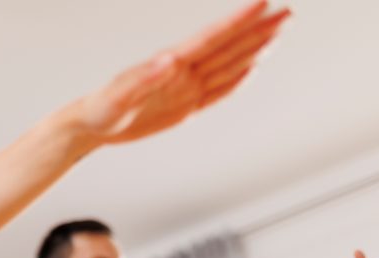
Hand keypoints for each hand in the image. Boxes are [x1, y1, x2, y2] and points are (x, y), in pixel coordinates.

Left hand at [79, 1, 289, 145]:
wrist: (91, 125)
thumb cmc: (100, 110)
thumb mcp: (118, 97)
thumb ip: (143, 79)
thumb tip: (169, 61)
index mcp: (170, 65)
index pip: (211, 39)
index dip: (237, 22)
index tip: (262, 2)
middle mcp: (182, 72)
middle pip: (228, 46)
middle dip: (258, 29)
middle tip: (287, 11)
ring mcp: (184, 88)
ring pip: (227, 64)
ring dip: (253, 48)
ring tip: (277, 31)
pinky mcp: (183, 106)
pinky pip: (216, 91)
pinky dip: (236, 80)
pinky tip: (250, 67)